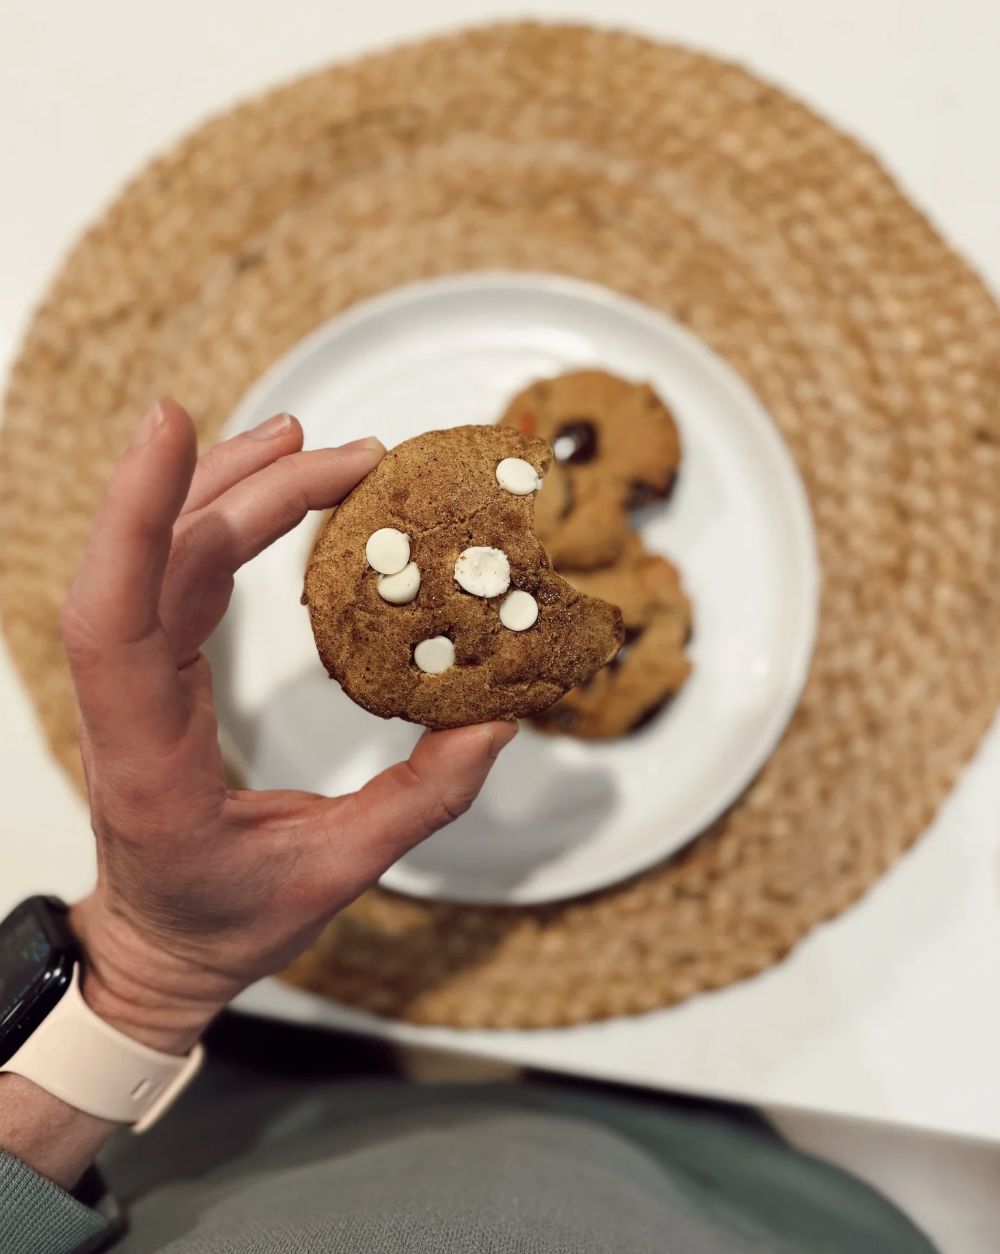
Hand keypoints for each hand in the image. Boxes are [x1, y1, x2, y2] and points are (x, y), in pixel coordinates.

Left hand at [62, 400, 517, 1053]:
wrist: (158, 947)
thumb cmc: (225, 924)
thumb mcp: (333, 876)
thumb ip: (419, 800)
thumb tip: (496, 720)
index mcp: (149, 763)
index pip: (115, 619)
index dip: (136, 515)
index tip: (171, 424)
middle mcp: (127, 707)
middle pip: (160, 563)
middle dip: (249, 489)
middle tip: (349, 455)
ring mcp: (137, 682)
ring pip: (164, 556)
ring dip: (235, 488)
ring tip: (313, 443)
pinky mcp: (161, 669)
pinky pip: (181, 575)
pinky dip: (227, 520)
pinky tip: (275, 489)